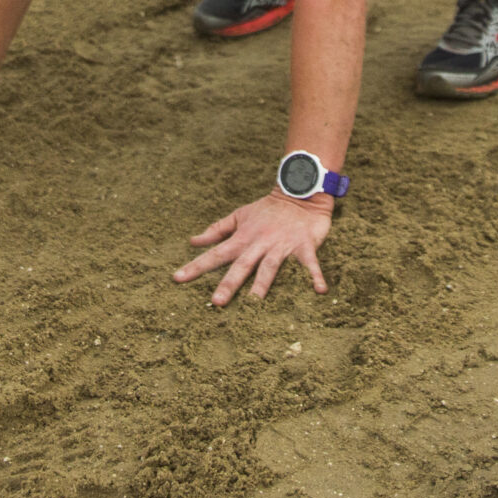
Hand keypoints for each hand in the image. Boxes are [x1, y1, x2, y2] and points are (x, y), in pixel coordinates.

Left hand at [174, 192, 332, 305]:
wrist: (300, 193)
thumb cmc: (268, 209)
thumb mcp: (239, 216)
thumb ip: (216, 230)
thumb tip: (192, 242)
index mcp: (242, 238)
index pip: (215, 255)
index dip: (195, 266)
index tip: (177, 279)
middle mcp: (259, 244)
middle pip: (241, 266)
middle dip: (229, 283)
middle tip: (216, 302)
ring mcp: (282, 246)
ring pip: (270, 268)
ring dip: (263, 285)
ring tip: (255, 304)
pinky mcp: (304, 246)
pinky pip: (310, 264)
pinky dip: (315, 276)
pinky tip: (320, 291)